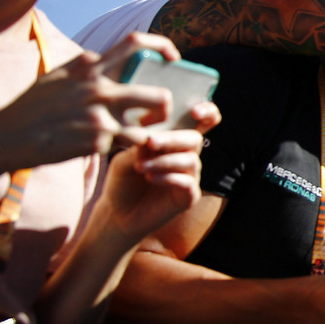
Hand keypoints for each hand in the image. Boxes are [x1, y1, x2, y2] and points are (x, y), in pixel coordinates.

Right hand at [0, 32, 187, 174]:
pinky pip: (131, 144)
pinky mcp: (98, 141)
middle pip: (158, 95)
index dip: (162, 46)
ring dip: (152, 132)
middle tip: (158, 114)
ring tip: (141, 135)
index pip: (135, 43)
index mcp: (89, 67)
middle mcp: (98, 88)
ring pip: (151, 126)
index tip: (174, 57)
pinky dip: (131, 147)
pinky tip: (120, 148)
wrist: (8, 135)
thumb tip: (97, 55)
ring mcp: (100, 116)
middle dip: (165, 107)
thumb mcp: (56, 76)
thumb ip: (81, 66)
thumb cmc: (33, 107)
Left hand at [98, 111, 219, 243]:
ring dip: (165, 160)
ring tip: (141, 166)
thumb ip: (139, 144)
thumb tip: (151, 137)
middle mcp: (187, 156)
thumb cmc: (123, 179)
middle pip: (195, 138)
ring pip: (191, 160)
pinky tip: (150, 178)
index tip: (195, 111)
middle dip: (173, 138)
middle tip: (151, 142)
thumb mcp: (125, 156)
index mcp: (175, 141)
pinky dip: (168, 177)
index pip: (203, 121)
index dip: (207, 112)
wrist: (117, 212)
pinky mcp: (189, 197)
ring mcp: (191, 176)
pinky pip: (187, 182)